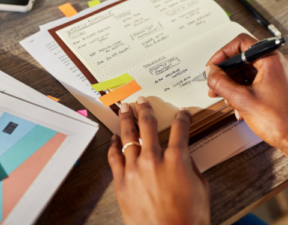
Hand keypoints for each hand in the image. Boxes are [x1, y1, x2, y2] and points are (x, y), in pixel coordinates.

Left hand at [108, 96, 209, 224]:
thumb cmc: (189, 218)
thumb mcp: (200, 187)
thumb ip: (190, 165)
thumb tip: (183, 153)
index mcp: (176, 159)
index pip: (180, 128)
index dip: (182, 117)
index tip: (182, 113)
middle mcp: (154, 159)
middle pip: (148, 124)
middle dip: (145, 109)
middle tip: (142, 101)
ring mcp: (135, 169)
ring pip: (128, 136)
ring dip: (126, 119)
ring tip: (124, 108)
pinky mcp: (121, 181)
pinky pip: (114, 157)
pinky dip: (113, 145)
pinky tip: (114, 137)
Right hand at [206, 33, 287, 154]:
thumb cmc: (282, 121)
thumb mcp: (242, 100)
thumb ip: (221, 83)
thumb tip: (210, 72)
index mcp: (270, 60)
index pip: (240, 44)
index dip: (222, 54)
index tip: (213, 66)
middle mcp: (272, 64)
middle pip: (240, 59)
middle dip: (224, 73)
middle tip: (213, 83)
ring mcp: (272, 76)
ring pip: (243, 72)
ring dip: (229, 84)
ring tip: (222, 96)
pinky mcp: (270, 87)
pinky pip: (249, 82)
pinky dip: (238, 91)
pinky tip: (235, 104)